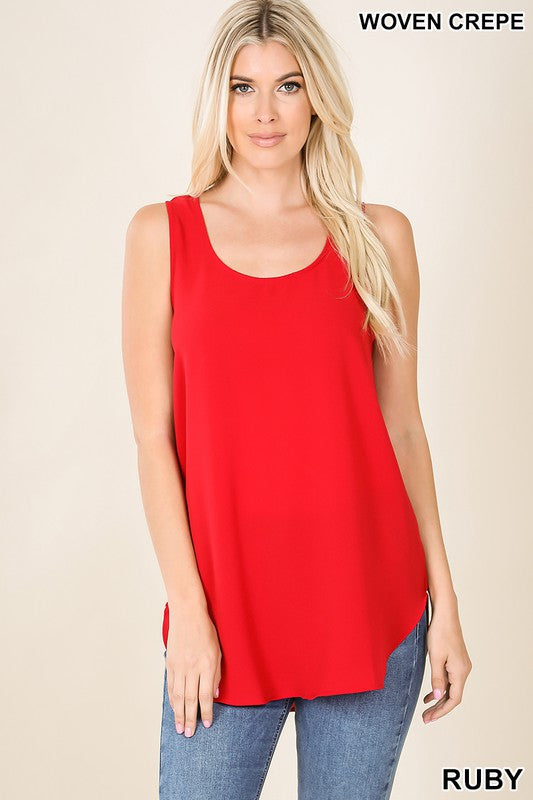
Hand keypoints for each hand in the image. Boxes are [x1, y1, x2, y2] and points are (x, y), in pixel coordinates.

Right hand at [165, 603, 221, 736]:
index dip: (206, 712)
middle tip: (189, 733)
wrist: (187, 614)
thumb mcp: (219, 651)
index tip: (207, 724)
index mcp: (207, 664)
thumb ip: (217, 674)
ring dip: (179, 713)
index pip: (206, 695)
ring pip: (178, 696)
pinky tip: (174, 708)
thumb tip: (215, 694)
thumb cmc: (206, 630)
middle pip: (190, 699)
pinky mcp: (170, 663)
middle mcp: (193, 667)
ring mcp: (180, 666)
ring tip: (179, 728)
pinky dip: (172, 699)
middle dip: (190, 719)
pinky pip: (170, 685)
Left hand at [422, 599, 472, 723]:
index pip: (454, 699)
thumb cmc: (439, 633)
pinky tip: (432, 693)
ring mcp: (461, 665)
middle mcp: (464, 670)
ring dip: (440, 699)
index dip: (441, 711)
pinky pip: (450, 679)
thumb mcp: (435, 657)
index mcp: (460, 672)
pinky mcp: (457, 660)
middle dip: (439, 708)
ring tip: (427, 709)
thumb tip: (438, 697)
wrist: (445, 614)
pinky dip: (441, 687)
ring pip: (452, 688)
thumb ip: (437, 678)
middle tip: (425, 718)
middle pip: (453, 696)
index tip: (429, 718)